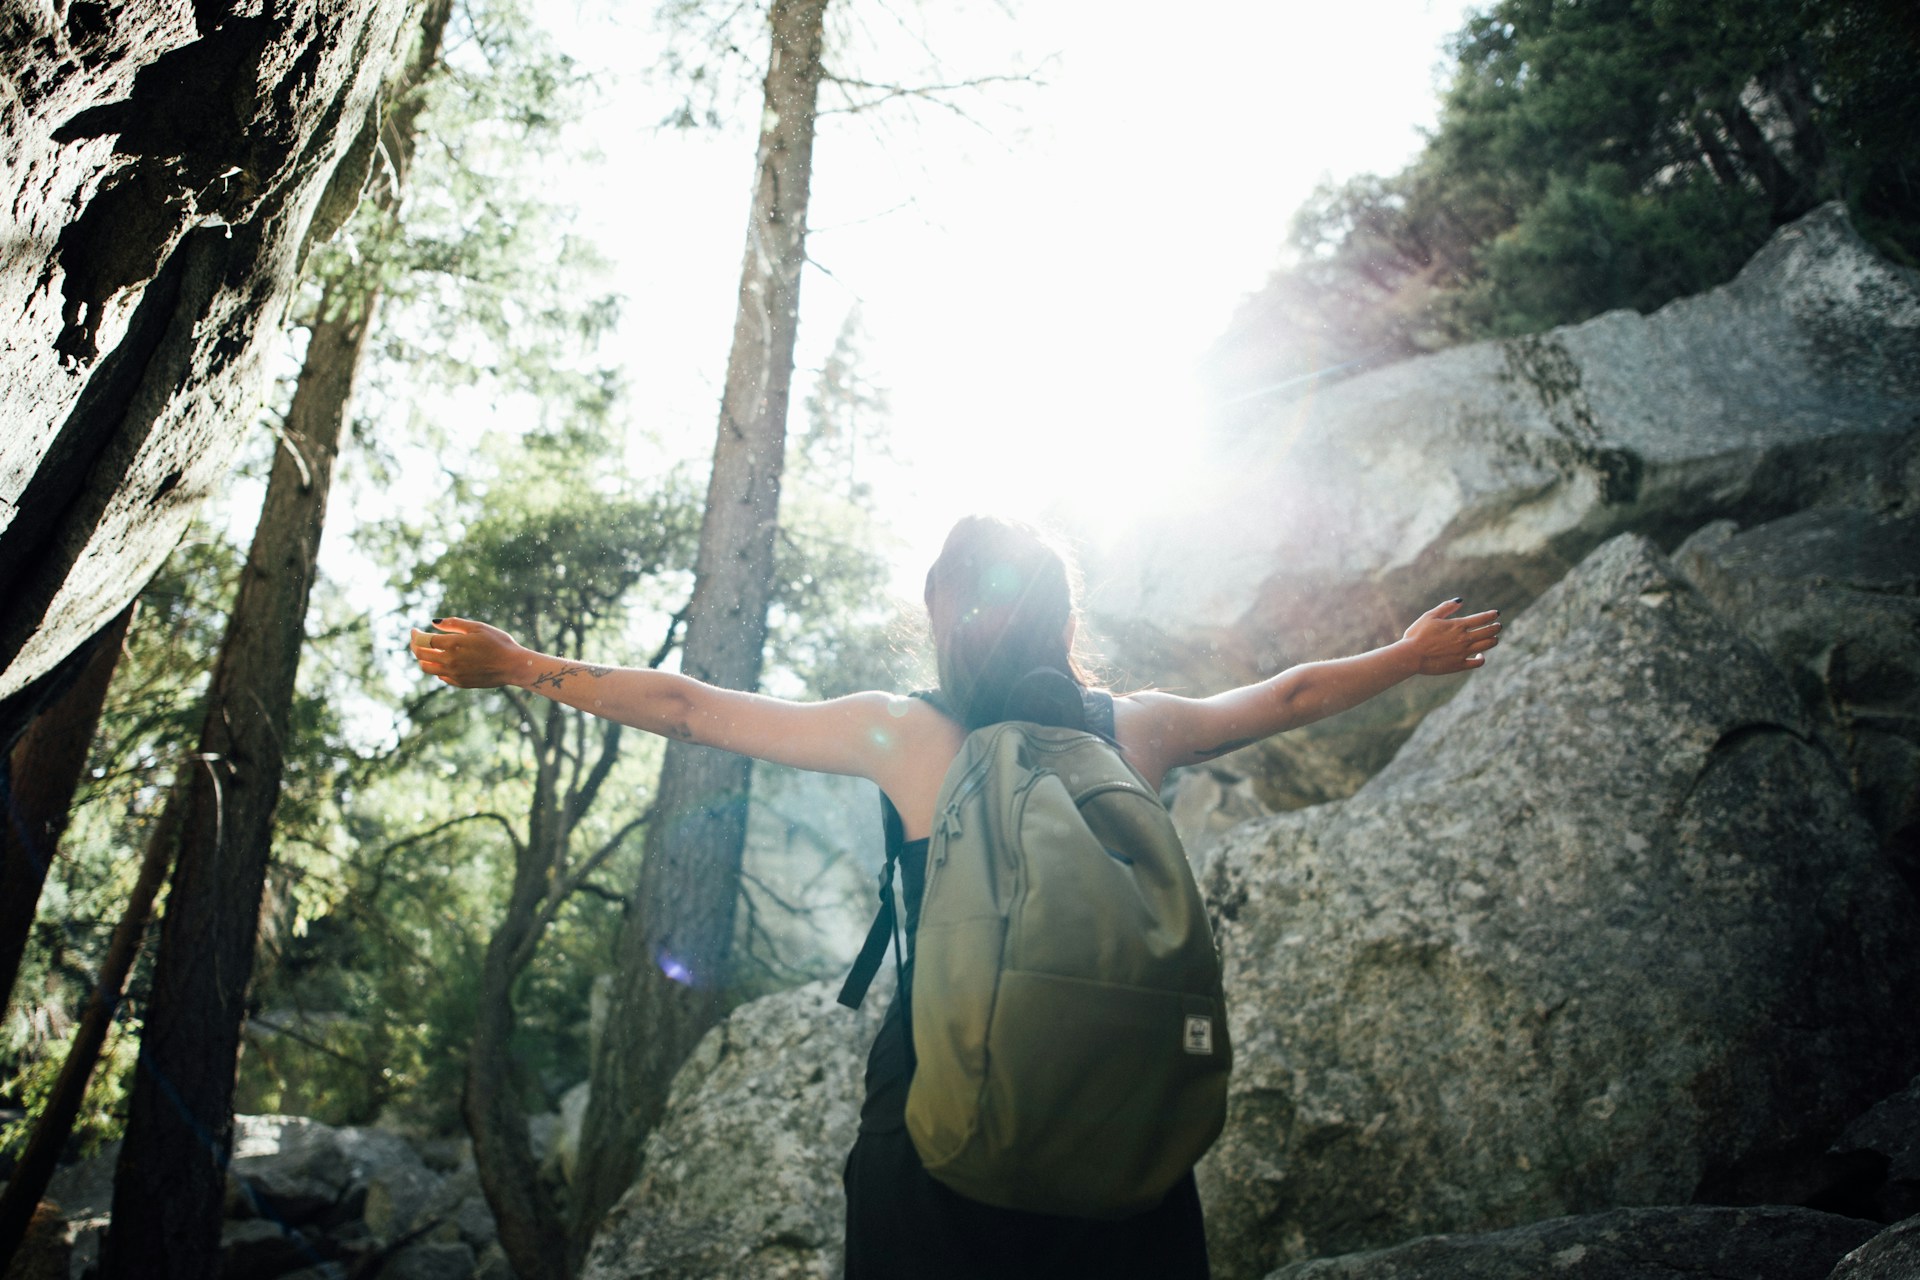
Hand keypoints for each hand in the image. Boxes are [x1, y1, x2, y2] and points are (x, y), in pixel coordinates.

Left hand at [409, 617, 529, 688]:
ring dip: (422, 660)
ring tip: (426, 653)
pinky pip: (440, 676)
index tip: (414, 630)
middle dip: (414, 646)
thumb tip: (434, 622)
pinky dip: (436, 668)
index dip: (415, 635)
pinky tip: (443, 662)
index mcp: (453, 644)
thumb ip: (454, 623)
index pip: (423, 640)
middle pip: (421, 655)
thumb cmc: (498, 643)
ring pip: (427, 669)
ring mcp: (454, 674)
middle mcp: (450, 660)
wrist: (513, 666)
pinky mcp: (460, 683)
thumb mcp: (478, 627)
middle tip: (415, 640)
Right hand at [1401, 599, 1501, 674]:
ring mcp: (1463, 653)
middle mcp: (1464, 639)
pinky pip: (1477, 663)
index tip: (1496, 614)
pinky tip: (1481, 655)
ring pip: (1487, 646)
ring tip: (1494, 638)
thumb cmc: (1417, 634)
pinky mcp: (1459, 665)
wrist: (1411, 656)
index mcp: (1458, 625)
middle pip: (1489, 632)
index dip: (1491, 615)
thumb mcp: (1430, 616)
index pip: (1482, 618)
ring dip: (1493, 640)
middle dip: (1496, 627)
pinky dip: (1482, 658)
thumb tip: (1460, 600)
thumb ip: (1446, 607)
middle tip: (1498, 626)